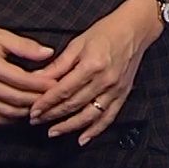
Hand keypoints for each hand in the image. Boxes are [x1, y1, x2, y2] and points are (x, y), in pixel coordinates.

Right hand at [0, 15, 57, 125]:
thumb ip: (25, 46)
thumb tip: (49, 53)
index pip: (22, 80)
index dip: (42, 84)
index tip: (58, 84)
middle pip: (16, 99)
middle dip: (39, 99)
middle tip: (55, 96)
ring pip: (7, 112)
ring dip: (26, 111)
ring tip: (42, 104)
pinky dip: (10, 118)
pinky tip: (22, 111)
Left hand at [29, 0, 161, 143]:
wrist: (136, 28)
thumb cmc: (106, 31)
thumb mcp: (78, 43)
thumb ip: (59, 64)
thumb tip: (37, 78)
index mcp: (92, 65)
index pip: (63, 90)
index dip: (46, 102)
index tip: (32, 110)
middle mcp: (105, 80)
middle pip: (74, 104)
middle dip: (52, 115)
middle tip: (35, 121)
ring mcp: (116, 89)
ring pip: (89, 115)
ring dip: (70, 126)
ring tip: (53, 132)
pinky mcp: (123, 94)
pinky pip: (109, 117)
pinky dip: (95, 130)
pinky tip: (82, 139)